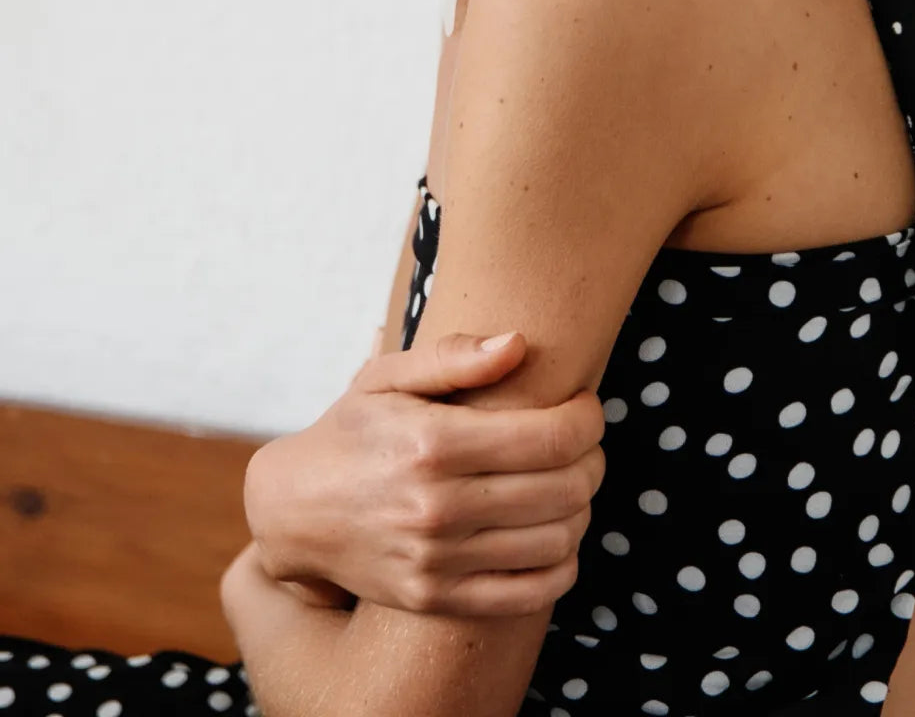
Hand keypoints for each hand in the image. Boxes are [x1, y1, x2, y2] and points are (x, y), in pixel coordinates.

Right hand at [243, 329, 606, 616]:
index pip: (550, 438)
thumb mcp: (386, 378)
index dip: (587, 420)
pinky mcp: (437, 599)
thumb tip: (517, 344)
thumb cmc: (351, 431)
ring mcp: (437, 561)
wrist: (293, 511)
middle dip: (592, 459)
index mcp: (432, 443)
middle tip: (583, 442)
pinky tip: (554, 533)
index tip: (585, 407)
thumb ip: (453, 356)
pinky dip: (562, 564)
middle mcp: (437, 507)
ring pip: (557, 540)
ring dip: (582, 507)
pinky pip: (530, 593)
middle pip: (565, 489)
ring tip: (568, 482)